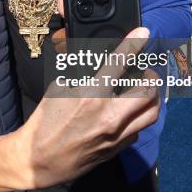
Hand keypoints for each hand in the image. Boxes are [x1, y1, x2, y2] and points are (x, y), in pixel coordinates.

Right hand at [14, 27, 159, 189]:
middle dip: (150, 76)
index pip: (119, 63)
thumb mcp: (58, 90)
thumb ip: (82, 78)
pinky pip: (138, 129)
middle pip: (148, 91)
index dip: (134, 44)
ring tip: (143, 91)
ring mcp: (116, 135)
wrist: (39, 159)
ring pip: (151, 112)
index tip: (144, 33)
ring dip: (152, 97)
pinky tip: (127, 113)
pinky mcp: (117, 149)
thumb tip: (97, 70)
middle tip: (144, 72)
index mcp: (90, 96)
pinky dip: (136, 117)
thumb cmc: (45, 123)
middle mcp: (109, 116)